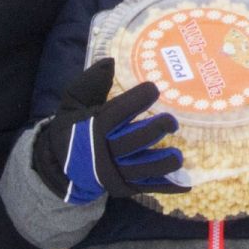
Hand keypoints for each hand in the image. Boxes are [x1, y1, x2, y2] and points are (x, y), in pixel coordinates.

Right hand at [31, 58, 183, 203]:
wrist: (61, 167)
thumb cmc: (72, 129)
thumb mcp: (72, 103)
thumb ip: (90, 83)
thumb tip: (111, 61)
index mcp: (93, 128)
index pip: (116, 114)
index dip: (135, 101)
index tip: (154, 89)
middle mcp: (104, 152)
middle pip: (132, 143)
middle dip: (154, 131)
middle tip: (172, 121)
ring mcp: (115, 173)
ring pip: (142, 169)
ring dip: (163, 163)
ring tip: (178, 156)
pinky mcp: (124, 187)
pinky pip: (148, 187)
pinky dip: (167, 186)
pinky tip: (186, 183)